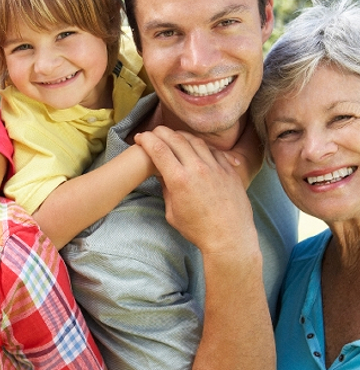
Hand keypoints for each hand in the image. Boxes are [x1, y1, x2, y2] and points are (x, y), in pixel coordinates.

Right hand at [134, 126, 257, 256]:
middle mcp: (197, 168)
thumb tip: (163, 175)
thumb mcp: (172, 212)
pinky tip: (195, 149)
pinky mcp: (228, 170)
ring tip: (173, 137)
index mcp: (179, 180)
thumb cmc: (198, 229)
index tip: (140, 138)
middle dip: (160, 132)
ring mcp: (215, 167)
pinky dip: (200, 146)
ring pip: (195, 140)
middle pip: (175, 138)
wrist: (229, 237)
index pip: (158, 149)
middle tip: (153, 133)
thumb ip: (167, 189)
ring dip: (180, 135)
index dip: (146, 140)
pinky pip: (212, 150)